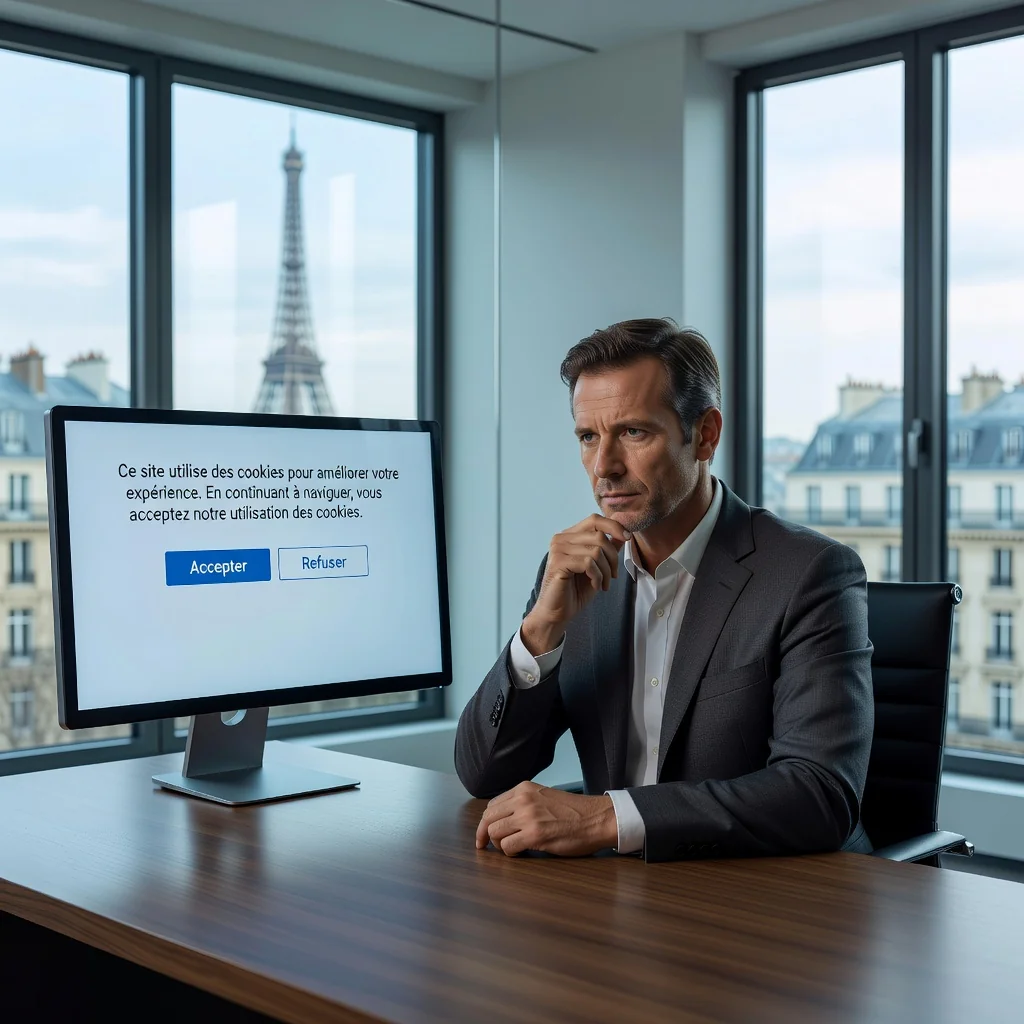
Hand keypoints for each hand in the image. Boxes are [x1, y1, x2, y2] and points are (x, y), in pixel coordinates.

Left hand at [475, 781, 617, 856]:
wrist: (596, 818)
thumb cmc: (573, 812)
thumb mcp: (543, 797)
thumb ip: (523, 803)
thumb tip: (502, 819)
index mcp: (524, 789)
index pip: (491, 806)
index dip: (486, 822)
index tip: (484, 835)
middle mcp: (522, 800)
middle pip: (487, 819)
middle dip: (484, 835)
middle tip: (487, 846)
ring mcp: (528, 817)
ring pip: (494, 833)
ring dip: (500, 845)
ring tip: (512, 848)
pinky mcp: (535, 835)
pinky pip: (507, 847)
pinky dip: (510, 853)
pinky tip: (521, 852)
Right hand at [521, 514, 630, 654]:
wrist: (558, 612)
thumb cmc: (576, 590)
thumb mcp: (598, 566)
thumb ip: (607, 548)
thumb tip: (623, 533)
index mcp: (569, 536)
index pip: (594, 520)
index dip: (614, 526)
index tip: (627, 539)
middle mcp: (561, 538)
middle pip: (599, 536)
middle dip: (613, 558)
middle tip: (614, 576)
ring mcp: (557, 549)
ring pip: (596, 551)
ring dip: (606, 571)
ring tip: (603, 583)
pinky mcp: (558, 563)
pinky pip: (588, 563)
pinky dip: (598, 576)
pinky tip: (595, 585)